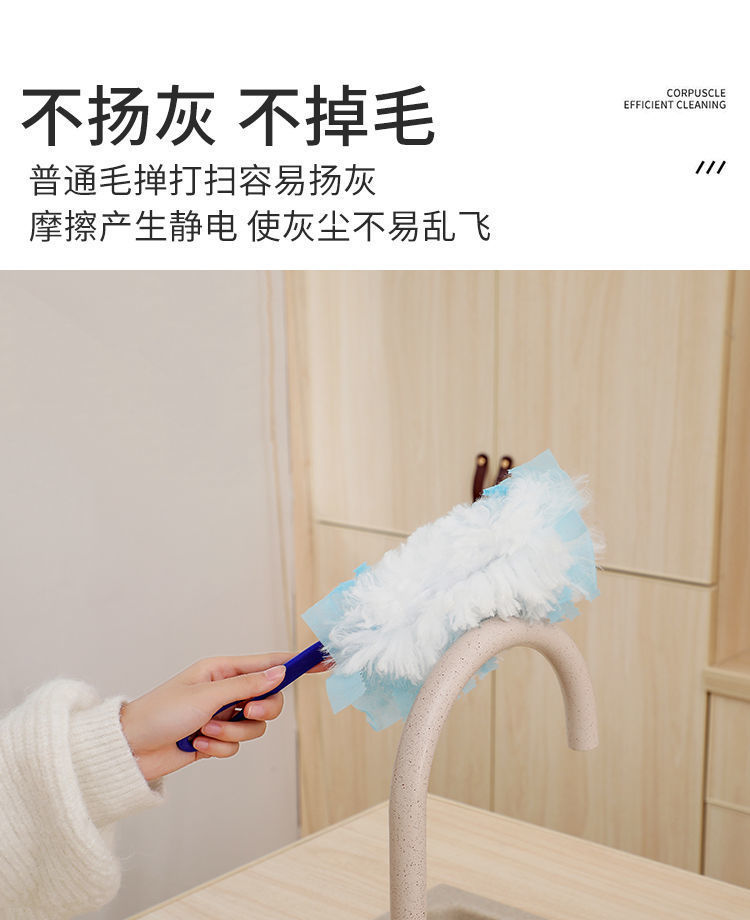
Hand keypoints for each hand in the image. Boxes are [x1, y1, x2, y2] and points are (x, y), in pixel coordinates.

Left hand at [119, 653, 327, 780]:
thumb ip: (247, 685)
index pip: (269, 663)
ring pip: (254, 727)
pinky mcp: (215, 739)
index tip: (324, 660)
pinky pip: (236, 745)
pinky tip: (197, 745)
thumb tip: (280, 672)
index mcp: (223, 669)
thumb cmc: (161, 713)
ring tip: (205, 732)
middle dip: (259, 711)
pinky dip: (219, 748)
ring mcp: (222, 715)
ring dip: (232, 734)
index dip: (296, 663)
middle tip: (243, 713)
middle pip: (269, 698)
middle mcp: (226, 690)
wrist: (131, 748)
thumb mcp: (207, 696)